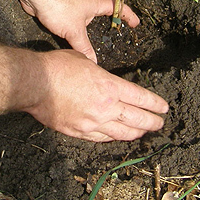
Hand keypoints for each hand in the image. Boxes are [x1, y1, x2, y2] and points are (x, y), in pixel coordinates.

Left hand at [20, 0, 139, 62]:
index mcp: (97, 3)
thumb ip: (84, 47)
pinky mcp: (65, 3)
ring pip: (91, 10)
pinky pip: (78, 13)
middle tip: (119, 28)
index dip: (129, 16)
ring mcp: (77, 0)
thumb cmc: (59, 6)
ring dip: (96, 19)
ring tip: (99, 31)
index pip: (119, 8)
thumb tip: (93, 61)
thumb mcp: (74, 32)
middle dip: (113, 17)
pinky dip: (82, 21)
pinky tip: (77, 30)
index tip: (135, 24)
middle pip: (106, 8)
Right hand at [24, 49, 167, 141]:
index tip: (164, 107)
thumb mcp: (86, 61)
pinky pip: (102, 138)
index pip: (140, 97)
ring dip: (136, 133)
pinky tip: (118, 137)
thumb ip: (100, 73)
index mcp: (110, 86)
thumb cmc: (58, 67)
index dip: (155, 104)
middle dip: (151, 121)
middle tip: (160, 123)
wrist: (34, 83)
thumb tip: (102, 77)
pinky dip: (113, 138)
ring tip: (144, 132)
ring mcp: (93, 122)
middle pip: (136, 118)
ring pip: (121, 132)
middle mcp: (106, 107)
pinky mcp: (79, 131)